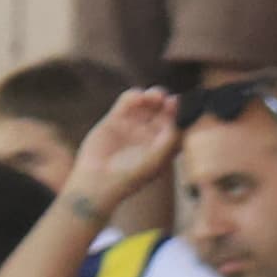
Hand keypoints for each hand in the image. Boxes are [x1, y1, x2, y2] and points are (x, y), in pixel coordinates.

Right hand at [69, 88, 185, 215]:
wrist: (98, 180)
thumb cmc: (130, 176)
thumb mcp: (156, 160)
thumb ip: (170, 140)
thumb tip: (177, 116)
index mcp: (161, 147)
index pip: (175, 125)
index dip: (178, 114)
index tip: (177, 106)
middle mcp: (148, 135)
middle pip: (162, 111)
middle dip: (165, 102)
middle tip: (167, 99)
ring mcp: (132, 126)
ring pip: (146, 104)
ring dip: (152, 96)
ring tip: (153, 96)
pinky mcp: (115, 119)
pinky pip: (127, 102)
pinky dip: (133, 96)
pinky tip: (138, 96)